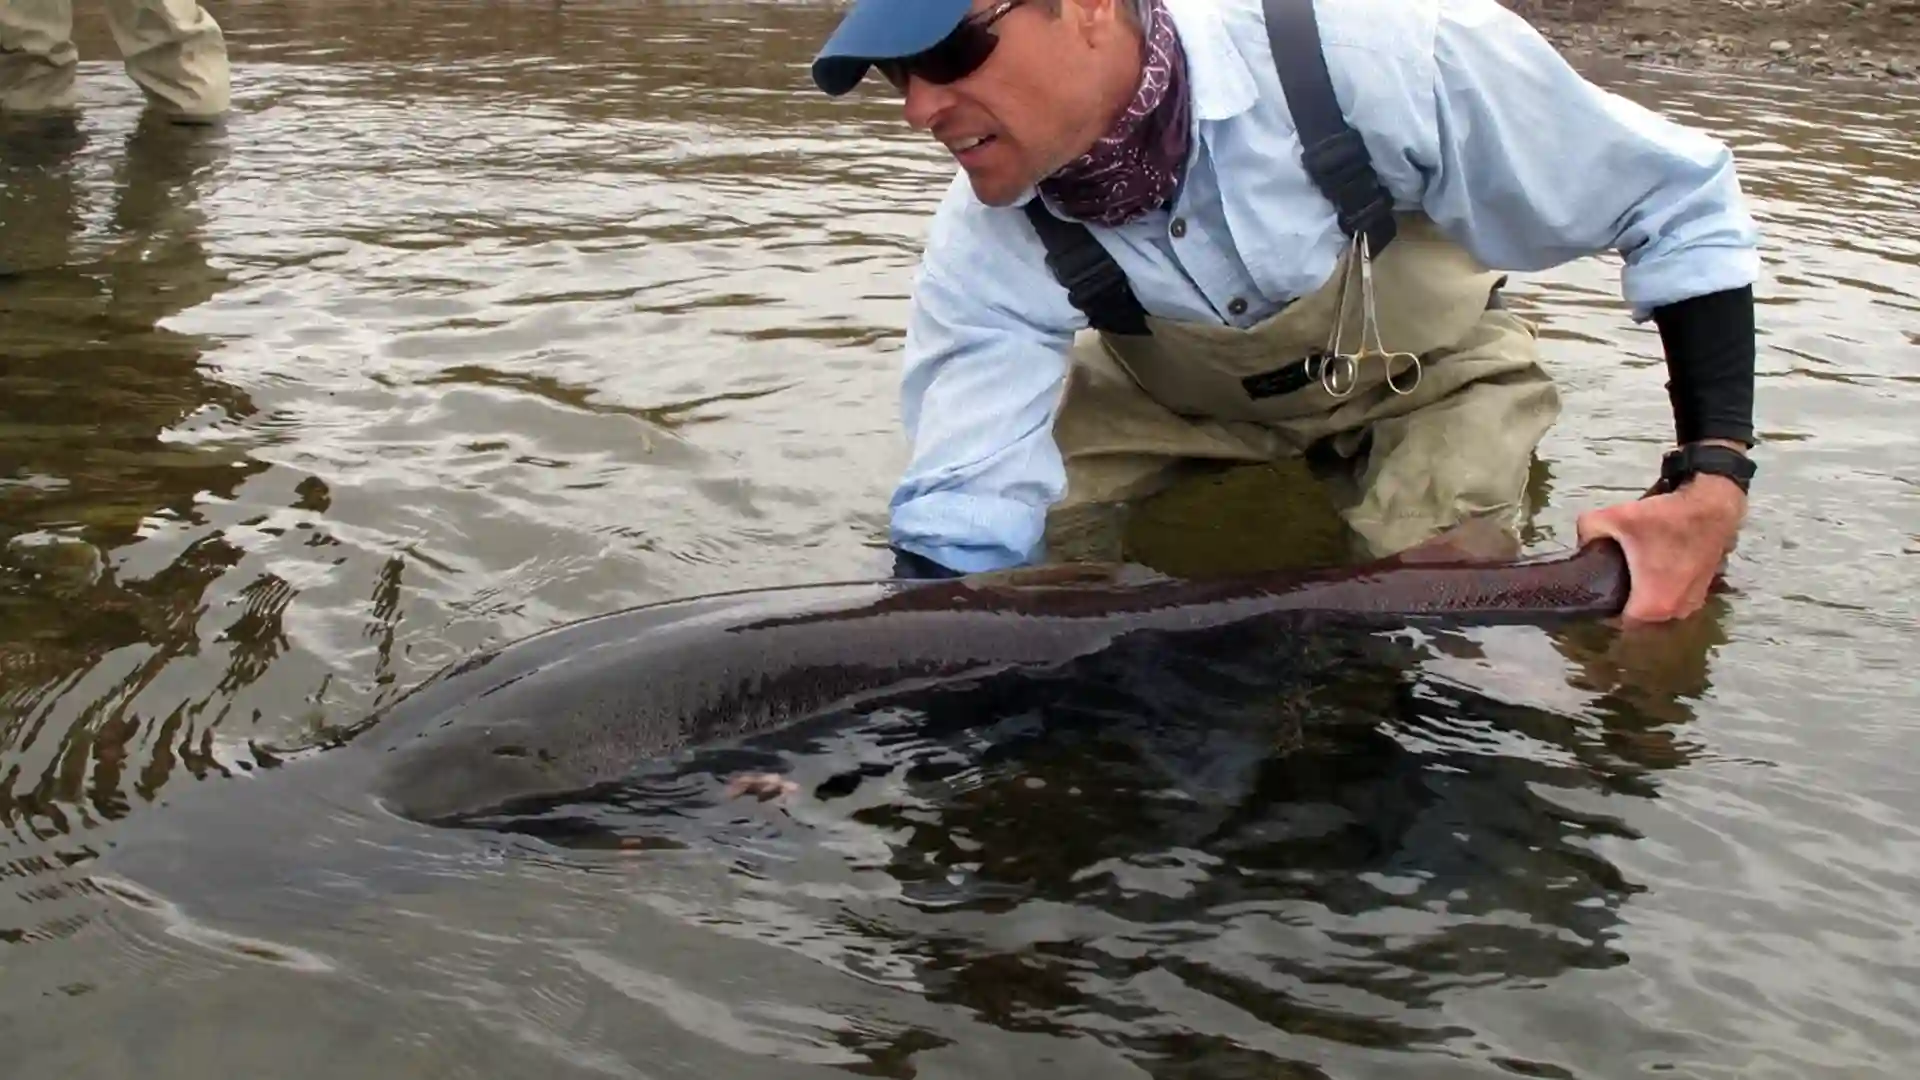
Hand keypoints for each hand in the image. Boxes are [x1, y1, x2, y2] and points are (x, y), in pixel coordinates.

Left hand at [1575, 451, 1748, 623]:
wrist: (1712, 506)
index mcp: (1651, 607)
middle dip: (1624, 600)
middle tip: (1612, 578)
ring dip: (1646, 595)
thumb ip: (1587, 531)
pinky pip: (1674, 598)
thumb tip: (1581, 543)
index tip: (1598, 589)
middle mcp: (1675, 612)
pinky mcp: (1703, 592)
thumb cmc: (1664, 518)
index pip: (1617, 623)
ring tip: (1634, 573)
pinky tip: (1655, 569)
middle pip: (1638, 616)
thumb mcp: (1615, 518)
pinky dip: (1664, 588)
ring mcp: (1693, 604)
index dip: (1604, 607)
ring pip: (1657, 607)